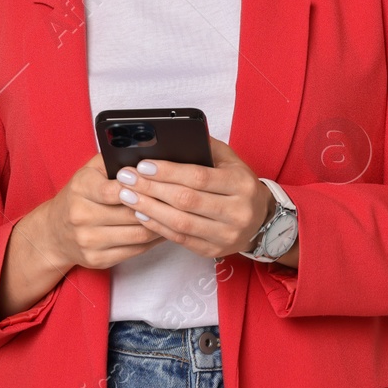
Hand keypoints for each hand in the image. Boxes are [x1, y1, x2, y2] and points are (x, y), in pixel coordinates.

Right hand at [34, 152, 166, 271]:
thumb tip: (144, 154)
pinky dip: (153, 240)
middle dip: (157, 206)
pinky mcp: (97, 259)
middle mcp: (81, 216)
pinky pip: (135, 251)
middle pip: (131, 213)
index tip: (158, 182)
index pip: (114, 190)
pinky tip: (163, 230)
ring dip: (160, 225)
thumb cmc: (79, 196)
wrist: (54, 233)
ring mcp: (89, 240)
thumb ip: (112, 160)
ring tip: (175, 215)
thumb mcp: (89, 172)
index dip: (140, 187)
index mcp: (81, 188)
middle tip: (179, 199)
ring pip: (137, 234)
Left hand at [114, 137, 272, 259]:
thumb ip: (204, 148)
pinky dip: (157, 226)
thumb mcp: (230, 160)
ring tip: (127, 196)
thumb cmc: (238, 184)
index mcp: (241, 184)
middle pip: (186, 200)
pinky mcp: (213, 250)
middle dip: (152, 188)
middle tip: (126, 178)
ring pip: (180, 222)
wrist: (260, 219)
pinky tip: (141, 214)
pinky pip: (180, 238)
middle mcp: (237, 211)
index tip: (143, 165)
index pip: (199, 177)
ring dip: (149, 209)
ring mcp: (226, 234)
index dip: (168, 171)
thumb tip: (168, 138)